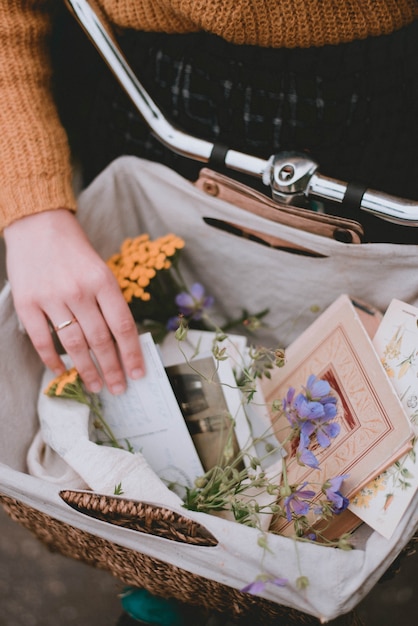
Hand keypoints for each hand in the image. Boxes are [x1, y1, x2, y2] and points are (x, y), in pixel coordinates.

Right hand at [4, 209, 144, 393]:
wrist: (38, 225)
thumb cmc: (74, 250)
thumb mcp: (101, 269)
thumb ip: (110, 301)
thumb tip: (123, 340)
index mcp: (103, 281)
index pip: (123, 326)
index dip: (132, 353)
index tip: (139, 373)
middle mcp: (79, 290)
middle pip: (101, 340)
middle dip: (112, 369)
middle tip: (119, 388)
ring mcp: (52, 297)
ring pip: (74, 345)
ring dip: (87, 370)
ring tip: (95, 386)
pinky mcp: (27, 303)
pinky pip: (42, 340)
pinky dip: (52, 360)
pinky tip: (61, 372)